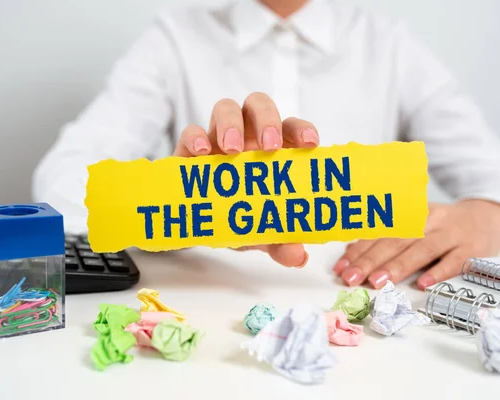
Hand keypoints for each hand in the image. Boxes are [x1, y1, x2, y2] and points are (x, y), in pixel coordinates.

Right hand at [174, 92, 318, 266]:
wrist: (199, 222)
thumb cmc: (238, 214)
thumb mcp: (260, 231)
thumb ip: (280, 241)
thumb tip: (298, 257)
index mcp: (273, 149)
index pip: (292, 128)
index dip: (302, 130)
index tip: (310, 144)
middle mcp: (247, 136)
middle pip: (259, 106)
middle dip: (267, 119)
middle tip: (269, 145)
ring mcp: (218, 137)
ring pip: (226, 108)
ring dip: (231, 123)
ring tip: (232, 149)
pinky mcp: (189, 148)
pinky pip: (191, 131)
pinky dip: (196, 137)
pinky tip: (201, 153)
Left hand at [332, 200, 499, 289]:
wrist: (487, 217)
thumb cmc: (440, 227)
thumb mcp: (413, 225)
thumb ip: (386, 238)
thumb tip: (351, 254)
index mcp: (410, 214)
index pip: (380, 233)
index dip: (358, 251)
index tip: (341, 269)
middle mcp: (429, 221)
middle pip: (396, 241)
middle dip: (371, 261)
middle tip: (352, 279)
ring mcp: (452, 234)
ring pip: (422, 249)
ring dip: (398, 266)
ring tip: (378, 282)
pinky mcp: (473, 249)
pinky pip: (455, 261)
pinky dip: (439, 272)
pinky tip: (423, 284)